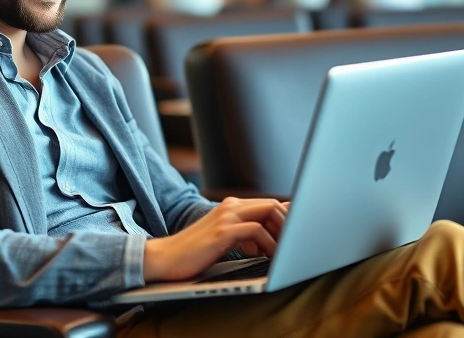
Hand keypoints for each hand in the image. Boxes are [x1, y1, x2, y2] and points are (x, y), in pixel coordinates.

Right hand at [143, 197, 289, 281]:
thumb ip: (245, 233)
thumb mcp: (224, 239)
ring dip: (282, 233)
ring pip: (269, 212)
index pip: (269, 204)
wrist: (164, 258)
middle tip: (295, 245)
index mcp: (231, 207)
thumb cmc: (195, 253)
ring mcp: (226, 217)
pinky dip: (269, 244)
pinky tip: (269, 257)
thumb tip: (274, 239)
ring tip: (287, 252)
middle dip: (290, 224)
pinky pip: (256, 231)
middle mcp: (230, 207)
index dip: (287, 218)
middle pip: (273, 204)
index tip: (298, 235)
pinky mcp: (222, 232)